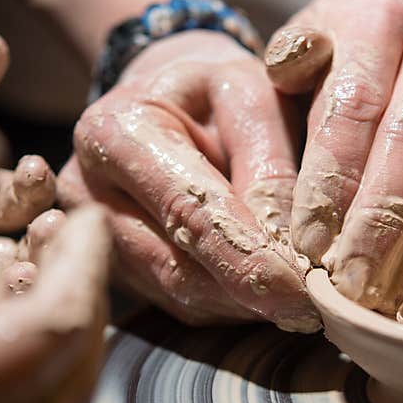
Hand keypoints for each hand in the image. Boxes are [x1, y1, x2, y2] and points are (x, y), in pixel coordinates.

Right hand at [59, 30, 318, 331]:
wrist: (169, 103)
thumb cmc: (216, 94)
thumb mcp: (252, 98)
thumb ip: (271, 169)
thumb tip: (296, 250)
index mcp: (113, 134)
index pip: (189, 210)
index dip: (248, 256)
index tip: (302, 290)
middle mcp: (88, 195)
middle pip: (179, 268)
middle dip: (253, 292)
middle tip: (313, 308)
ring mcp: (98, 242)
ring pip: (183, 296)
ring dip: (246, 304)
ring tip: (299, 296)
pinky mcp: (120, 274)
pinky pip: (182, 305)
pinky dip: (231, 304)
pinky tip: (264, 290)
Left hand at [265, 0, 402, 321]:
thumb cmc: (345, 64)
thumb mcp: (310, 44)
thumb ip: (290, 60)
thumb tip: (285, 71)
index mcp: (377, 24)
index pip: (351, 111)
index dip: (330, 181)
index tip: (309, 243)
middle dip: (377, 222)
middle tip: (351, 282)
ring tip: (401, 294)